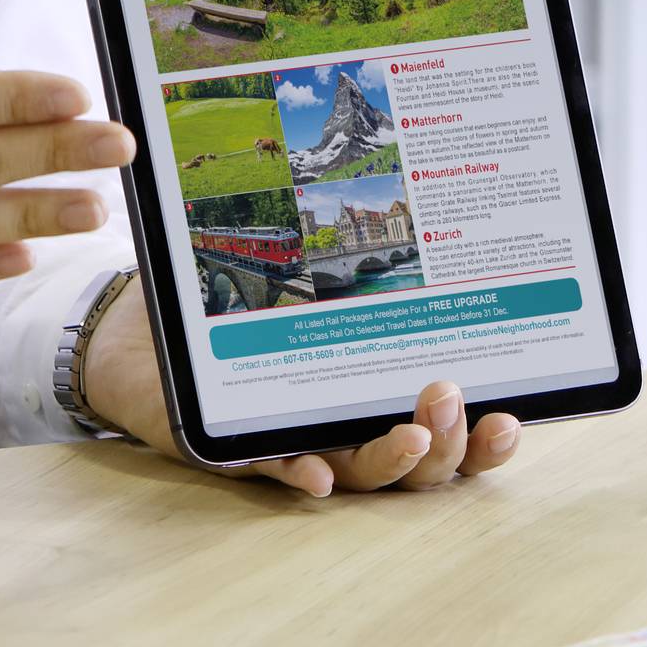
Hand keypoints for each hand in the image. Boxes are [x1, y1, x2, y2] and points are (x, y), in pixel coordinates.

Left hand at [82, 293, 522, 496]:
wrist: (136, 340)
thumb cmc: (236, 308)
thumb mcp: (305, 275)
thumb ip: (351, 251)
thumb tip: (418, 171)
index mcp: (374, 395)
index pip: (447, 430)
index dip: (483, 440)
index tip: (510, 418)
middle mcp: (345, 428)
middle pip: (419, 462)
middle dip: (449, 440)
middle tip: (450, 395)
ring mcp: (296, 440)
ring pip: (360, 475)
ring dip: (391, 460)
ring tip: (414, 434)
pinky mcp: (234, 446)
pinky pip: (270, 468)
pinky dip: (297, 472)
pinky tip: (317, 471)